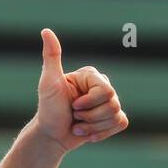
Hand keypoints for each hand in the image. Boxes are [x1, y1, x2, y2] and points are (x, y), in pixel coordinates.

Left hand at [36, 28, 128, 152]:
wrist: (50, 136)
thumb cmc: (48, 110)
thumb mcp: (48, 83)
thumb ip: (51, 57)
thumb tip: (46, 31)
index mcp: (91, 76)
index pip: (106, 91)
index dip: (89, 103)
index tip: (72, 105)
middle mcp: (103, 86)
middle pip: (113, 104)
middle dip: (89, 116)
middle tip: (74, 116)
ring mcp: (109, 102)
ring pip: (115, 115)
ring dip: (92, 127)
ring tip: (78, 125)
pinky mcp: (112, 117)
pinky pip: (121, 123)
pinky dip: (102, 133)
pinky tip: (88, 133)